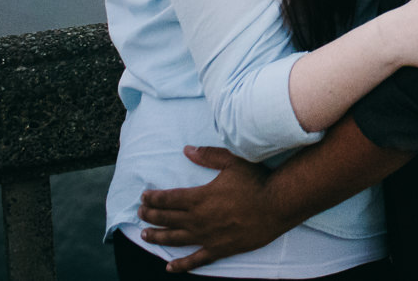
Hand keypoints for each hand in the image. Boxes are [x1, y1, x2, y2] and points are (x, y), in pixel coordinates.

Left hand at [138, 146, 284, 272]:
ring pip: (175, 239)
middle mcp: (198, 219)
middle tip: (140, 214)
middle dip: (150, 216)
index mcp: (199, 198)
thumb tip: (187, 150)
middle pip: (167, 219)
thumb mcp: (232, 161)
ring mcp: (207, 237)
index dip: (153, 198)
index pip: (168, 199)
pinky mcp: (219, 249)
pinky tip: (169, 267)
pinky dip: (181, 265)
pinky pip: (195, 260)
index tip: (143, 197)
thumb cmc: (256, 181)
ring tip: (145, 235)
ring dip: (158, 237)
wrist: (277, 205)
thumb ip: (208, 156)